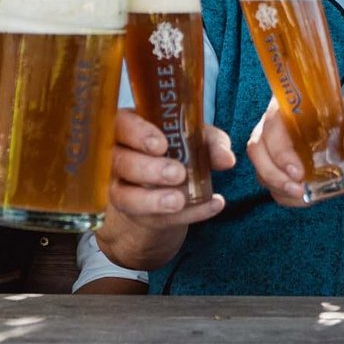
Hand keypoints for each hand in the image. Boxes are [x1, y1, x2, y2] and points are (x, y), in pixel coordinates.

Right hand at [108, 109, 233, 226]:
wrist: (171, 184)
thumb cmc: (180, 148)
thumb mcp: (197, 139)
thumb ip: (211, 143)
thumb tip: (227, 158)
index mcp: (128, 128)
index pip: (120, 125)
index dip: (137, 134)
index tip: (161, 145)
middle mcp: (117, 158)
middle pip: (120, 162)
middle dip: (148, 169)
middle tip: (177, 173)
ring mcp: (121, 188)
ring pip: (125, 197)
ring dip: (153, 201)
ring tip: (180, 201)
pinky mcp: (137, 215)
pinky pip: (154, 219)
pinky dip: (187, 215)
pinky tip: (211, 206)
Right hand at [246, 97, 343, 207]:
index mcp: (294, 106)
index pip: (272, 123)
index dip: (278, 149)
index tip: (297, 171)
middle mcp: (281, 127)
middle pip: (258, 149)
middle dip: (273, 173)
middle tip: (297, 188)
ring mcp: (281, 150)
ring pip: (262, 169)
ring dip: (278, 186)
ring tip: (302, 195)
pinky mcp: (287, 169)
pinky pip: (275, 185)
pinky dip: (287, 196)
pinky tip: (306, 198)